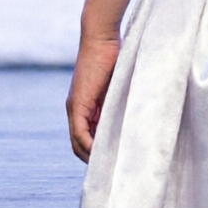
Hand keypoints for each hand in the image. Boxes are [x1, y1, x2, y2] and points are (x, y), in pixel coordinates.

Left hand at [66, 32, 119, 160]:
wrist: (101, 37)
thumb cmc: (112, 57)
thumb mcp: (116, 89)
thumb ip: (117, 106)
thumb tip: (131, 125)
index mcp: (84, 106)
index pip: (84, 139)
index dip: (96, 153)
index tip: (112, 163)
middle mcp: (75, 108)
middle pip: (78, 145)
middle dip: (94, 160)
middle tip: (112, 170)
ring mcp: (75, 106)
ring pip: (78, 142)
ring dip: (92, 156)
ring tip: (110, 167)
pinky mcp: (78, 102)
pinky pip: (80, 133)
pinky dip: (89, 147)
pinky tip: (102, 154)